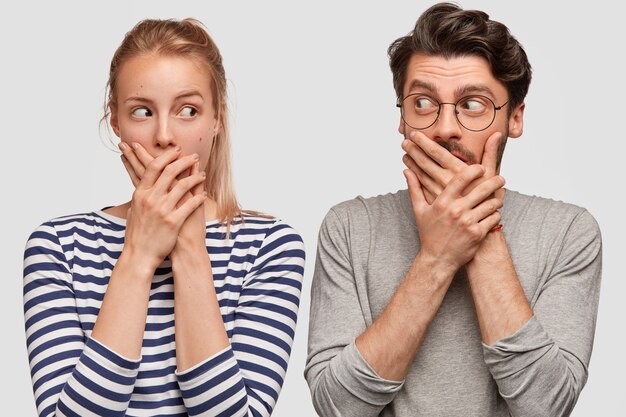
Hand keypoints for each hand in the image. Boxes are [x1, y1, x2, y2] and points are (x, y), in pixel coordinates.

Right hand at [120, 143, 206, 267]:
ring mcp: (162, 210)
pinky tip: (205, 193)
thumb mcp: (134, 210)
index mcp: (140, 194)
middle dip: (184, 161)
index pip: (154, 167)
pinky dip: (199, 197)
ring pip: (182, 186)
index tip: (177, 150)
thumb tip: (142, 183)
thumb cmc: (137, 234)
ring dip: (195, 177)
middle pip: (170, 171)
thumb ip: (140, 196)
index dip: (167, 156)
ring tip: (202, 174)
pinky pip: (190, 205)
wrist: (139, 255)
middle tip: (194, 156)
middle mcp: (150, 199)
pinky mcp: (173, 222)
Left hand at [401, 131, 501, 202]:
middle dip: (413, 151)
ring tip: (405, 155)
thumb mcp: (492, 175)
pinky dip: (414, 179)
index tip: (413, 134)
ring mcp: (439, 194)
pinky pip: (421, 189)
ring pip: (421, 175)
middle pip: (425, 163)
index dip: (424, 142)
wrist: (483, 226)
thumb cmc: (489, 199)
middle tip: (404, 142)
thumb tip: (497, 134)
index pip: (437, 152)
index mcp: (459, 172)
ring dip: (412, 164)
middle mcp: (447, 182)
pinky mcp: (436, 204)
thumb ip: (490, 154)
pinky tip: (409, 172)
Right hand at [404, 164, 503, 274]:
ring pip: (491, 204)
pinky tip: (493, 214)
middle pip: (482, 189)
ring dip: (497, 200)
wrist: (437, 260)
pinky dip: (496, 215)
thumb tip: (407, 172)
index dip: (475, 170)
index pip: (462, 178)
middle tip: (500, 179)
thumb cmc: (429, 234)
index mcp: (443, 202)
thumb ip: (414, 189)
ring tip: (497, 199)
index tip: (481, 168)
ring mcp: (468, 222)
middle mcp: (456, 210)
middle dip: (495, 181)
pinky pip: (494, 218)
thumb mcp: (419, 211)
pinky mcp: (478, 234)